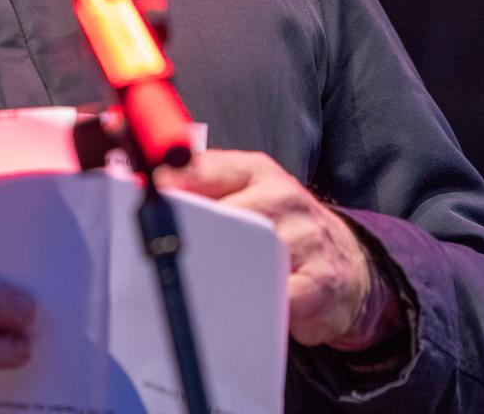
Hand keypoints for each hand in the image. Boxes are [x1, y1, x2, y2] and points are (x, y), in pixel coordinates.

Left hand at [154, 149, 401, 348]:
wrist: (349, 265)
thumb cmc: (279, 226)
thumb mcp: (244, 191)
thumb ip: (196, 185)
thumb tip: (133, 184)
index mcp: (255, 172)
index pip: (200, 170)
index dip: (164, 190)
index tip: (133, 207)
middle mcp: (282, 199)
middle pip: (222, 215)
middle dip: (186, 237)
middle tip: (154, 257)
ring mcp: (305, 241)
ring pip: (248, 257)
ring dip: (215, 277)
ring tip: (192, 288)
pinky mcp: (320, 285)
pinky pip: (276, 300)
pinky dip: (253, 309)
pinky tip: (240, 312)